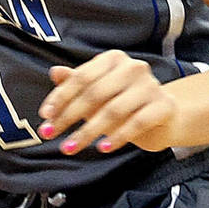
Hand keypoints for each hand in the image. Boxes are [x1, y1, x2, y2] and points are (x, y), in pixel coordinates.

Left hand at [39, 51, 180, 154]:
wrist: (163, 116)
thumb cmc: (124, 102)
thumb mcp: (96, 92)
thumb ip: (75, 83)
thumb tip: (55, 72)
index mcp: (113, 59)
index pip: (81, 77)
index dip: (60, 97)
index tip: (45, 116)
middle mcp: (133, 68)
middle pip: (94, 94)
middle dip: (68, 116)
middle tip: (49, 134)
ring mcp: (150, 86)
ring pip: (113, 110)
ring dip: (88, 132)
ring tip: (70, 147)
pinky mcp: (163, 106)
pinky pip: (137, 123)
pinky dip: (118, 137)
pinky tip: (103, 148)